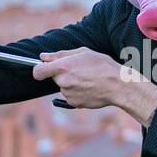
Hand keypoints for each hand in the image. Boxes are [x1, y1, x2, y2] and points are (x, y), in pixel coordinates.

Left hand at [32, 47, 156, 124]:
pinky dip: (77, 92)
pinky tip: (89, 87)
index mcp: (63, 67)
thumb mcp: (83, 53)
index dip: (39, 69)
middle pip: (54, 78)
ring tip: (88, 79)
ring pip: (63, 87)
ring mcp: (68, 94)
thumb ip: (60, 54)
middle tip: (80, 70)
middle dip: (63, 74)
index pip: (38, 71)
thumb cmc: (103, 66)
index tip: (44, 68)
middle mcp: (63, 82)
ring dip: (71, 83)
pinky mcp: (74, 103)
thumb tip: (43, 57)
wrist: (118, 85)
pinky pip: (70, 96)